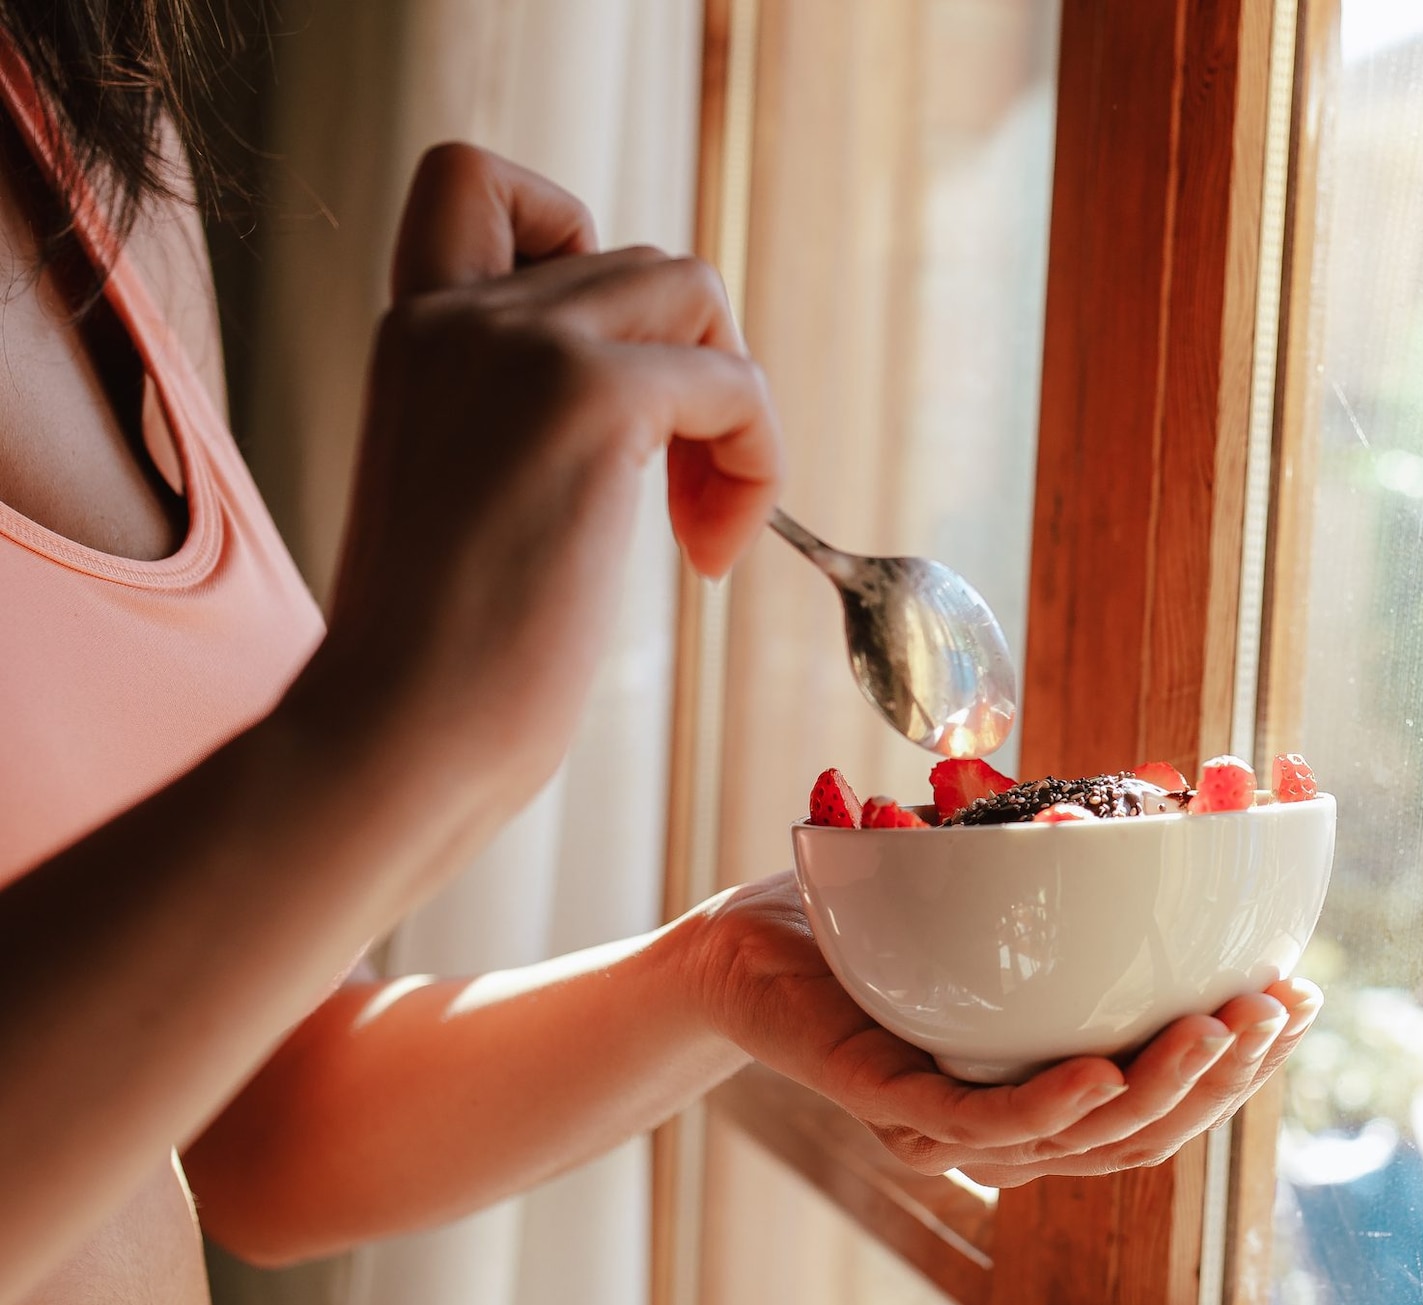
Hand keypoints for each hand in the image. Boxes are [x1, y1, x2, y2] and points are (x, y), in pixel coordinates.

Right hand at [294, 144, 781, 810]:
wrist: (397, 736)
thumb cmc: (436, 663)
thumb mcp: (467, 494)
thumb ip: (521, 417)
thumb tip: (655, 398)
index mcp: (413, 334)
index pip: (479, 181)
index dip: (574, 240)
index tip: (603, 366)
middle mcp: (456, 314)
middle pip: (641, 258)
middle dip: (694, 370)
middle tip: (681, 500)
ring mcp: (521, 346)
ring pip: (696, 290)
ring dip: (734, 407)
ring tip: (700, 527)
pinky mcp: (589, 399)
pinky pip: (737, 383)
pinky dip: (756, 467)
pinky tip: (709, 560)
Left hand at [688, 874, 1320, 1185]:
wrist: (746, 940)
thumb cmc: (875, 912)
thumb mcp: (999, 878)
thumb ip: (1082, 861)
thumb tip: (1183, 780)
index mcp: (1053, 1079)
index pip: (1170, 1094)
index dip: (1246, 1061)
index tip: (1307, 996)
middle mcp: (1013, 1119)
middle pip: (1145, 1129)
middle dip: (1228, 1074)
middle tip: (1280, 1006)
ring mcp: (954, 1123)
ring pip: (1083, 1139)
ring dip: (1163, 1087)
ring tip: (1221, 1027)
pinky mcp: (891, 1106)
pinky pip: (981, 1124)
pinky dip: (1050, 1105)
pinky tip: (1102, 1075)